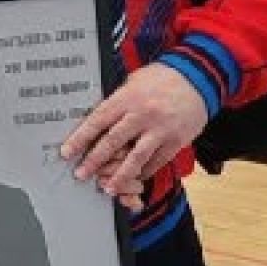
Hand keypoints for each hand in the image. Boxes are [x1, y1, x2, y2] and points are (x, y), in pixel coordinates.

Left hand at [61, 62, 211, 195]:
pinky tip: (134, 179)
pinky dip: (144, 171)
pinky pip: (156, 161)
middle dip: (94, 161)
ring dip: (120, 175)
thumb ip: (118, 101)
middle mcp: (142, 114)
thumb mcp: (135, 81)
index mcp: (128, 98)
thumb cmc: (163, 78)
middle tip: (80, 174)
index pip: (98, 120)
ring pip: (136, 157)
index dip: (80, 138)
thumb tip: (97, 120)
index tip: (67, 152)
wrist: (199, 77)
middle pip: (113, 141)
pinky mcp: (175, 140)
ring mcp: (160, 129)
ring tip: (107, 188)